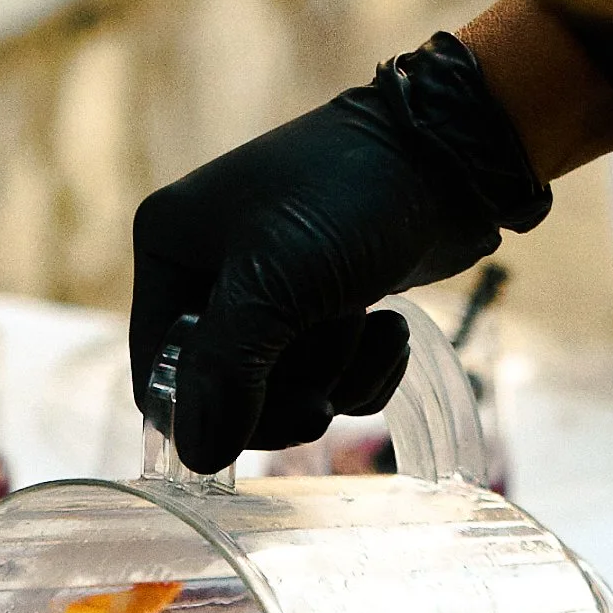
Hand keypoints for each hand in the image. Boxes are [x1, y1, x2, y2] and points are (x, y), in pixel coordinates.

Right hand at [131, 31, 551, 471]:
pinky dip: (365, 371)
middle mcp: (210, 270)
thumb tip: (197, 458)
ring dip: (338, 376)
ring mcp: (271, 292)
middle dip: (291, 390)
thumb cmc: (350, 199)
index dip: (211, 413)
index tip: (268, 414)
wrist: (451, 154)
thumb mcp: (273, 283)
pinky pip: (331, 381)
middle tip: (330, 371)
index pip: (160, 375)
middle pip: (227, 396)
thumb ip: (226, 372)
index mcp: (171, 248)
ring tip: (365, 319)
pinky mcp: (326, 309)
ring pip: (287, 394)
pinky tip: (391, 328)